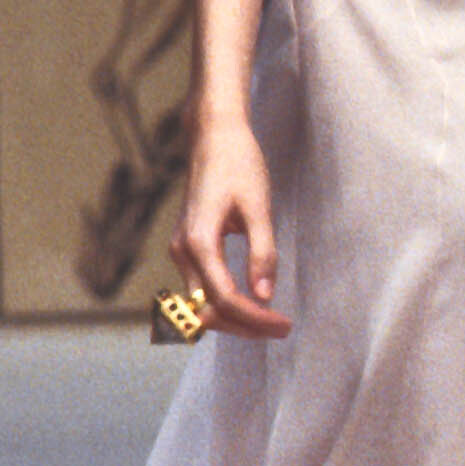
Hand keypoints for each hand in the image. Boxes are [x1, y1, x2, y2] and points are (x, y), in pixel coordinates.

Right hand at [169, 108, 291, 338]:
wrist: (213, 136)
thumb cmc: (238, 164)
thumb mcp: (259, 206)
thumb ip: (263, 253)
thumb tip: (264, 296)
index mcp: (199, 242)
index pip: (224, 300)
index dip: (255, 319)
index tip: (283, 324)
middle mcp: (182, 251)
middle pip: (207, 311)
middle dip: (243, 326)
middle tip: (280, 329)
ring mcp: (181, 251)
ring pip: (200, 305)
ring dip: (233, 319)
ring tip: (270, 321)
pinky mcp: (187, 248)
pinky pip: (200, 289)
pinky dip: (224, 304)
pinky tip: (252, 305)